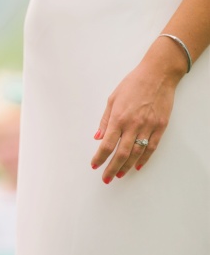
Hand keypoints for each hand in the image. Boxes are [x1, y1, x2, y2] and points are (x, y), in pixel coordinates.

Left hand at [90, 39, 184, 182]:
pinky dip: (144, 159)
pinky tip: (137, 166)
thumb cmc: (132, 85)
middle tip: (106, 178)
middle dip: (111, 167)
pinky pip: (152, 147)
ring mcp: (148, 127)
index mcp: (118, 118)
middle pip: (121, 153)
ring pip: (136, 153)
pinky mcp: (160, 127)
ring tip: (119, 174)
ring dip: (127, 166)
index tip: (94, 165)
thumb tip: (98, 137)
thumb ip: (105, 120)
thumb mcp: (112, 99)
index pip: (107, 144)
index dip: (100, 157)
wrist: (157, 76)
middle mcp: (133, 125)